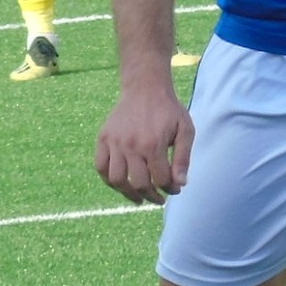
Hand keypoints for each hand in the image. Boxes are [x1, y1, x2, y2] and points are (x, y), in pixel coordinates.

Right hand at [96, 82, 195, 204]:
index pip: (160, 180)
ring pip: (116, 180)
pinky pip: (100, 167)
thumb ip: (183, 158)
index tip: (174, 190)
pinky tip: (121, 183)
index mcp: (153, 144)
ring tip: (138, 197)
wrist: (145, 87)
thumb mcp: (185, 130)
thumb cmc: (169, 110)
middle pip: (138, 184)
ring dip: (128, 193)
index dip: (169, 189)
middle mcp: (131, 145)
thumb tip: (180, 184)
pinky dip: (109, 180)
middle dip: (151, 196)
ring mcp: (114, 142)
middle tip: (159, 198)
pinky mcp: (103, 138)